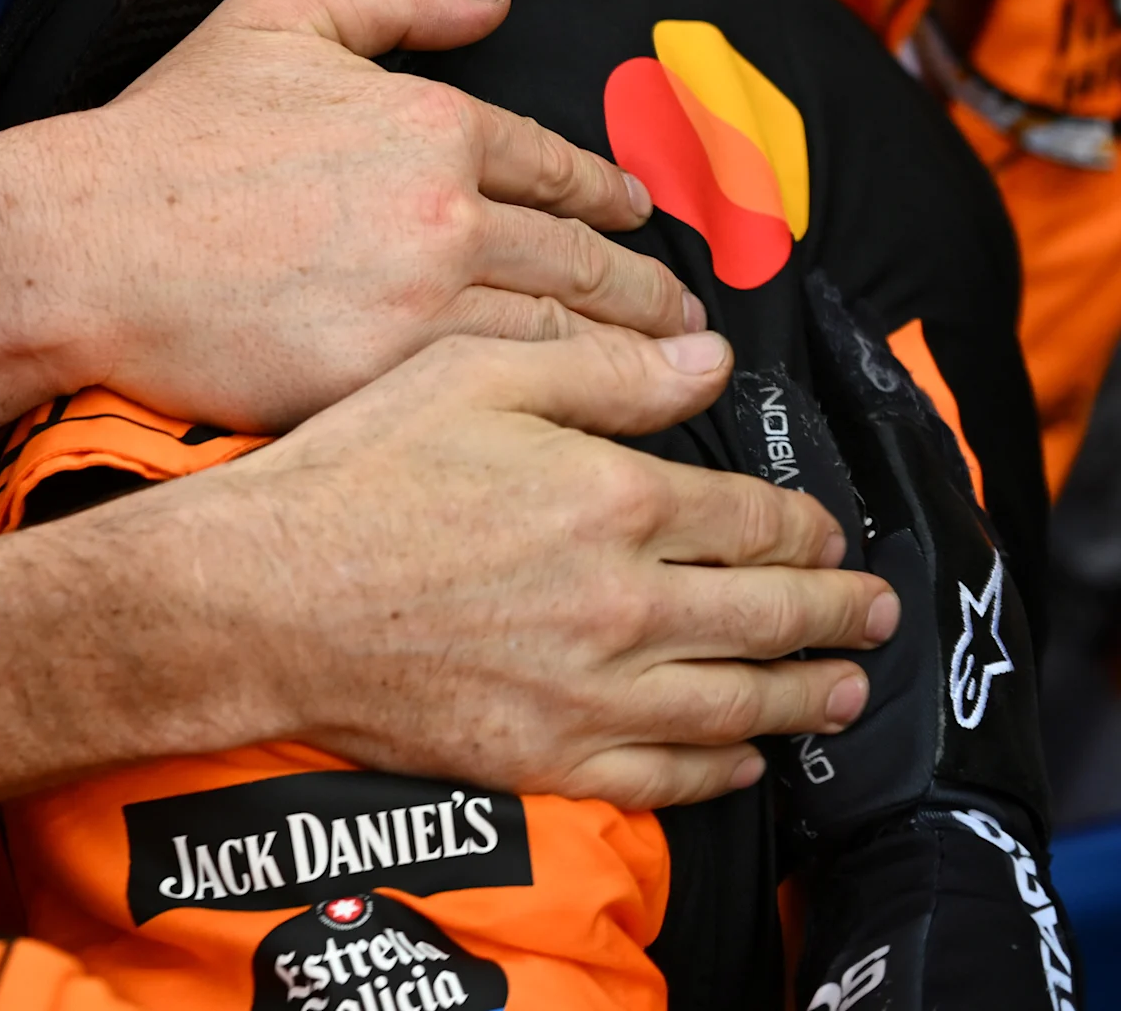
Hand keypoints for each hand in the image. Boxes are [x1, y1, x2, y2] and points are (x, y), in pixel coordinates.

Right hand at [14, 0, 675, 427]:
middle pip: (583, 256)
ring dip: (631, 352)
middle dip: (648, 286)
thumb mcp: (276, 19)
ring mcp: (422, 302)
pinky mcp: (388, 379)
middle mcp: (446, 211)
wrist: (84, 244)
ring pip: (564, 330)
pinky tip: (589, 418)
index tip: (639, 214)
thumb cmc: (165, 138)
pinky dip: (566, 407)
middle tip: (686, 310)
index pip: (554, 162)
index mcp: (430, 121)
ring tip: (663, 369)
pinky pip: (506, 394)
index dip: (610, 191)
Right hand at [138, 325, 891, 807]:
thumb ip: (599, 367)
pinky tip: (744, 758)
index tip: (828, 528)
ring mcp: (594, 692)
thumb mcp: (466, 374)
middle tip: (873, 611)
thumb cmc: (352, 474)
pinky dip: (724, 768)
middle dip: (838, 612)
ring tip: (842, 690)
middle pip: (771, 613)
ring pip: (739, 701)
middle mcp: (627, 603)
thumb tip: (708, 358)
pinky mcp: (549, 756)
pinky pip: (669, 776)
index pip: (755, 517)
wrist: (260, 597)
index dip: (808, 524)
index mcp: (616, 499)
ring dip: (806, 694)